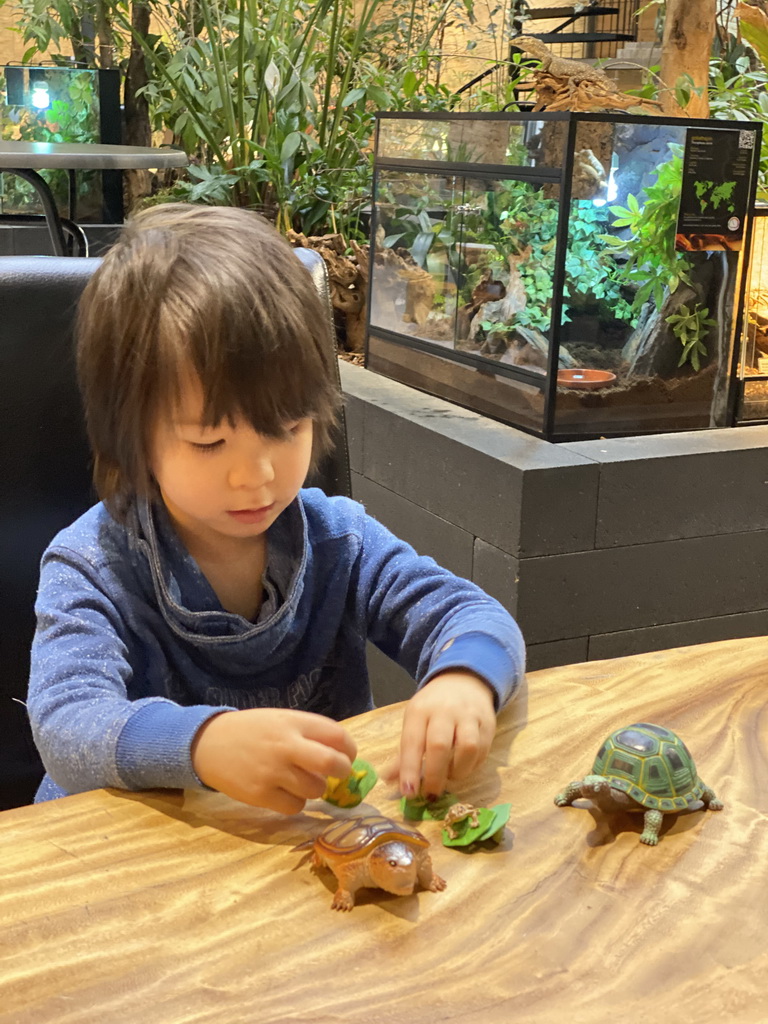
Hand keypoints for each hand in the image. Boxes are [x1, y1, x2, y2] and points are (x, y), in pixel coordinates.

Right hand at [191, 708, 356, 813]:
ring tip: (300, 780)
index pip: (337, 736)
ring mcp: (273, 772)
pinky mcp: (260, 794)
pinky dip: (296, 802)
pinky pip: (295, 806)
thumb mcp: (281, 720)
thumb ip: (309, 733)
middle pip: (332, 763)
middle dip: (343, 771)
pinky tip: (284, 792)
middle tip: (339, 773)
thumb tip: (342, 755)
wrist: (208, 744)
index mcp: (293, 723)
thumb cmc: (252, 731)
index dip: (349, 749)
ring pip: (316, 789)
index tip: (347, 756)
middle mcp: (285, 745)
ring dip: (316, 788)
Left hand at [389, 671, 495, 799]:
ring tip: (450, 777)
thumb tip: (389, 780)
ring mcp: (469, 716)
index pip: (413, 741)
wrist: (464, 681)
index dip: (409, 769)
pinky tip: (464, 768)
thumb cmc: (433, 708)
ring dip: (458, 771)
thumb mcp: (415, 721)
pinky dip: (472, 766)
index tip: (408, 792)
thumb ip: (404, 752)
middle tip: (430, 794)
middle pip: (439, 745)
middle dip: (434, 776)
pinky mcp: (488, 723)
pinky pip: (482, 751)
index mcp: (420, 710)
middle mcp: (445, 710)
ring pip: (467, 748)